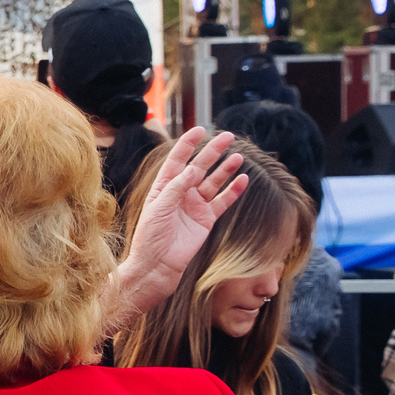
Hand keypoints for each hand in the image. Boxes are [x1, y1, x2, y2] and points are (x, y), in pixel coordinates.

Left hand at [111, 128, 247, 325]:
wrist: (158, 265)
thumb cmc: (151, 236)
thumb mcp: (159, 207)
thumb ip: (177, 187)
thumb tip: (193, 168)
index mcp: (164, 186)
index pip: (177, 159)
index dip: (188, 144)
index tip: (201, 129)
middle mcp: (180, 193)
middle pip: (200, 166)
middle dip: (213, 151)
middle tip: (228, 137)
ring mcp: (195, 205)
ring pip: (213, 182)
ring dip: (226, 169)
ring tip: (239, 156)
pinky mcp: (206, 219)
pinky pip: (222, 201)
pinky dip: (233, 191)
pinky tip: (243, 179)